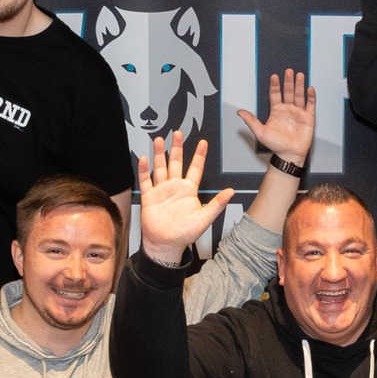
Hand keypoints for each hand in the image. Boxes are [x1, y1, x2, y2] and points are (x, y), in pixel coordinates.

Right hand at [137, 132, 234, 264]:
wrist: (166, 244)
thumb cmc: (185, 234)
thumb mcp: (205, 218)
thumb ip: (217, 204)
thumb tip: (231, 192)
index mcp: (189, 190)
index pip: (195, 168)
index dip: (199, 155)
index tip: (203, 143)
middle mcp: (175, 187)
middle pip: (175, 162)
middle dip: (177, 148)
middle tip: (178, 133)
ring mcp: (161, 190)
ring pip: (160, 167)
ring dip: (160, 154)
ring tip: (160, 140)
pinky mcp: (149, 197)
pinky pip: (146, 180)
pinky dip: (144, 170)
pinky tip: (145, 159)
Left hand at [238, 69, 315, 167]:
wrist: (289, 154)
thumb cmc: (276, 145)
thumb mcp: (260, 132)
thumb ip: (251, 120)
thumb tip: (239, 112)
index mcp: (276, 111)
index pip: (275, 94)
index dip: (274, 85)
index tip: (274, 77)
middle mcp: (287, 109)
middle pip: (288, 92)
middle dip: (288, 82)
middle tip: (288, 71)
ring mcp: (298, 112)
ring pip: (299, 95)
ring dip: (299, 85)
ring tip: (299, 75)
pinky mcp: (308, 117)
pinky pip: (310, 105)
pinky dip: (310, 97)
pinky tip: (309, 88)